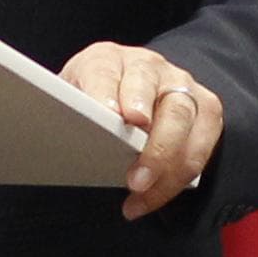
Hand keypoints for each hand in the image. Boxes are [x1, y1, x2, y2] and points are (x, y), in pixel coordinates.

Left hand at [63, 43, 224, 220]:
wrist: (129, 87)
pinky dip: (177, 177)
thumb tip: (52, 129)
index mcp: (108, 59)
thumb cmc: (92, 99)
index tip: (110, 116)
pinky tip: (150, 197)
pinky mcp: (205, 110)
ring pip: (185, 121)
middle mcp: (150, 67)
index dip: (107, 93)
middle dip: (150, 140)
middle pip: (157, 96)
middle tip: (134, 176)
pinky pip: (201, 145)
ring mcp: (181, 86)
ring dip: (166, 163)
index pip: (106, 71)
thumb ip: (67, 108)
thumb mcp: (71, 96)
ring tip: (140, 192)